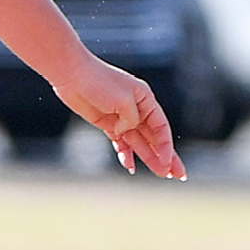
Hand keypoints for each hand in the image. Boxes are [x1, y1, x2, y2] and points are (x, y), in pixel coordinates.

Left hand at [52, 56, 186, 179]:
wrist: (71, 74)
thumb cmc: (98, 82)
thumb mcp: (123, 101)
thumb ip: (131, 120)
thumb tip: (127, 132)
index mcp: (146, 99)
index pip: (161, 127)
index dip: (166, 146)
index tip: (168, 162)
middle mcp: (136, 109)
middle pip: (155, 137)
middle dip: (167, 156)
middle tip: (178, 175)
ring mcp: (121, 117)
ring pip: (139, 142)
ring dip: (149, 158)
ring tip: (162, 174)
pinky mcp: (107, 123)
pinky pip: (120, 142)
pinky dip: (125, 153)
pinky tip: (130, 166)